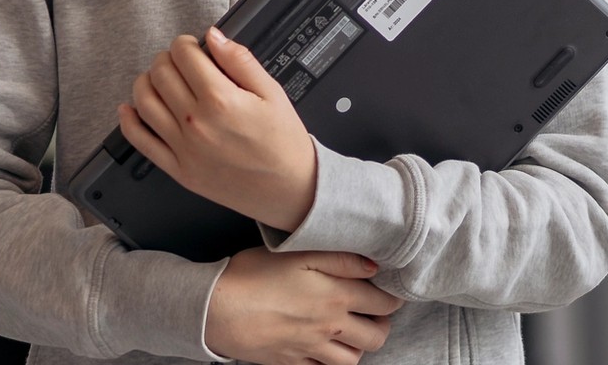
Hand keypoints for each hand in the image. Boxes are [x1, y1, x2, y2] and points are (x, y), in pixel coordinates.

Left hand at [121, 29, 320, 230]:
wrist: (289, 189)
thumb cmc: (283, 143)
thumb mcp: (272, 93)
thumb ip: (241, 61)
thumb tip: (214, 37)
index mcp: (221, 99)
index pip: (184, 55)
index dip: (185, 43)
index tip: (191, 45)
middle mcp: (196, 123)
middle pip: (160, 74)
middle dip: (166, 59)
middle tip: (178, 61)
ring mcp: (183, 148)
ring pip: (144, 102)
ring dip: (145, 82)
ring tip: (158, 79)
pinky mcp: (178, 169)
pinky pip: (141, 142)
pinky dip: (128, 121)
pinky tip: (130, 109)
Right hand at [205, 248, 400, 364]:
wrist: (215, 308)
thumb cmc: (253, 274)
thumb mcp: (298, 253)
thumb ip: (342, 259)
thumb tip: (375, 267)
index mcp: (337, 296)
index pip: (384, 303)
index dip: (392, 297)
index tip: (388, 291)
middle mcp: (330, 326)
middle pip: (376, 336)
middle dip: (381, 324)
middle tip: (372, 312)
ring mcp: (311, 348)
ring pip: (353, 359)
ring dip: (358, 345)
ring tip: (350, 330)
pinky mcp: (292, 362)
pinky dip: (330, 361)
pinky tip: (324, 347)